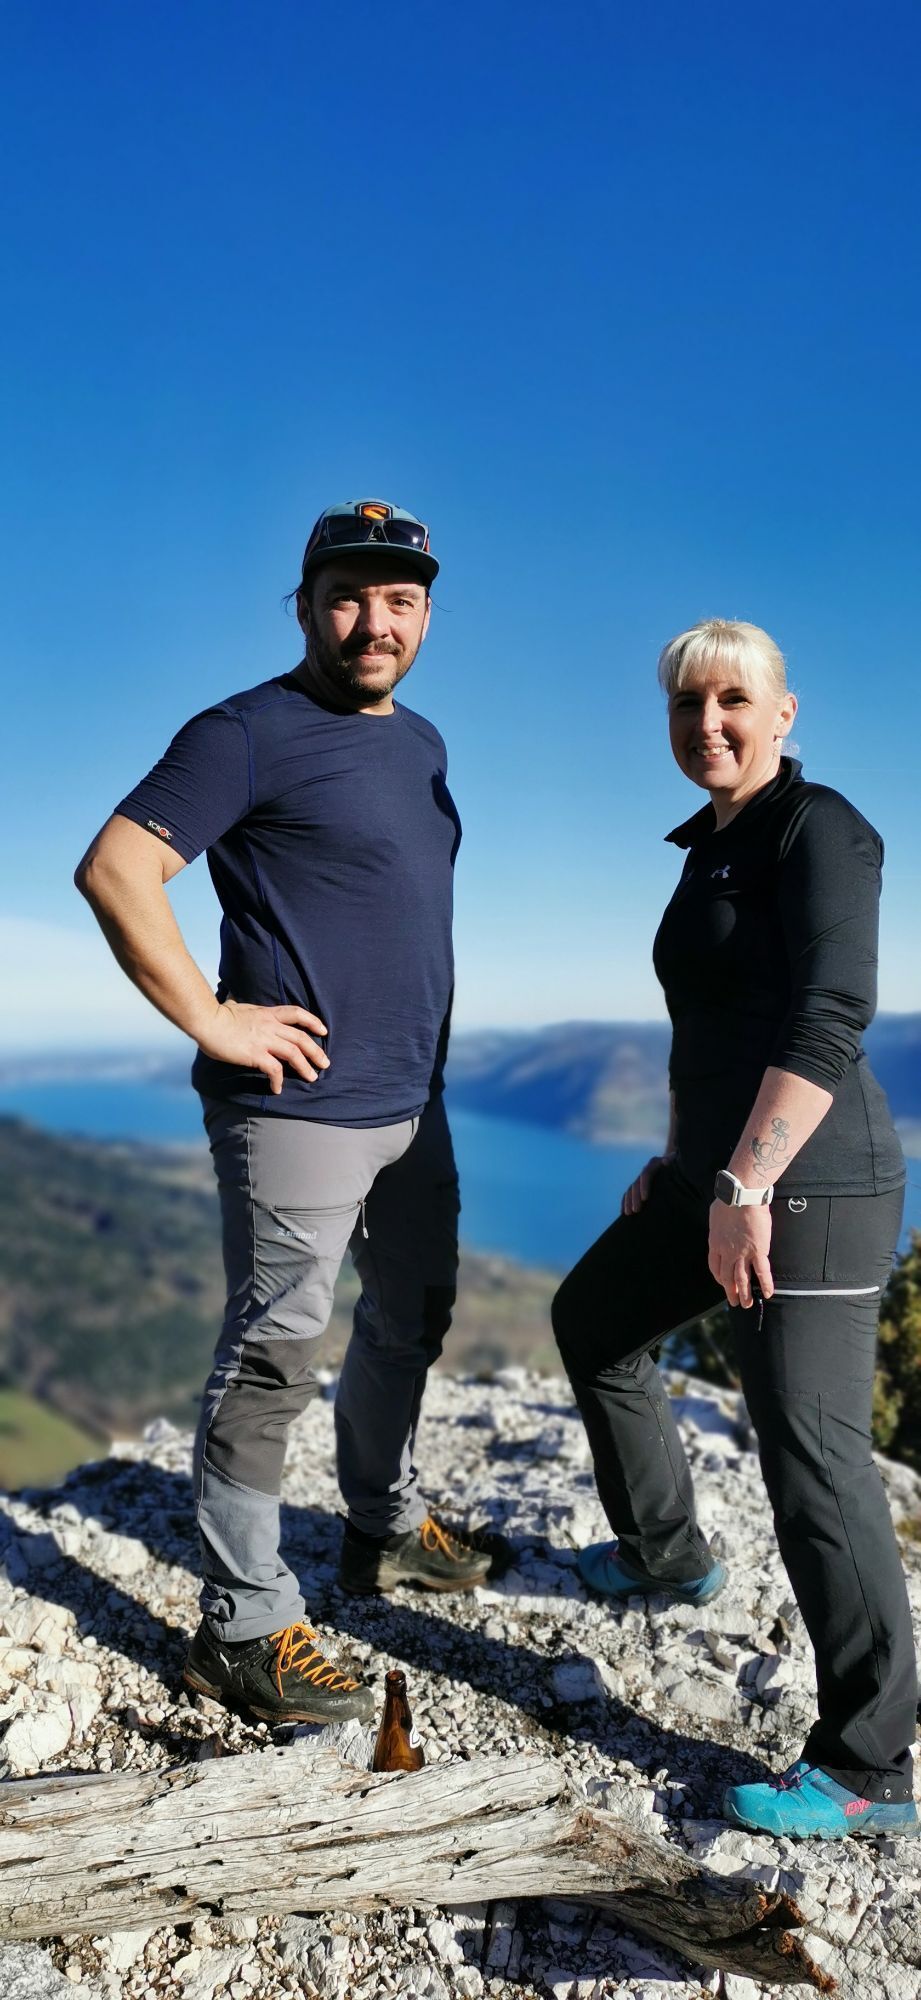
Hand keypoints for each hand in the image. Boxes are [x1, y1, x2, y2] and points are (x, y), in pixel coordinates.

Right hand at [198, 1000, 329, 1095]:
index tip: (323, 1030)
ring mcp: (264, 1040)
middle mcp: (270, 1026)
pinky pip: (274, 1069)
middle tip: (325, 1063)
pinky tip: (277, 1089)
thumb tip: (236, 1005)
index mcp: (267, 1013)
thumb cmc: (217, 1014)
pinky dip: (279, 1080)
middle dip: (316, 1051)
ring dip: (306, 1067)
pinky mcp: (256, 1054)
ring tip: (312, 1078)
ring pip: (294, 1053)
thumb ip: (244, 1009)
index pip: (297, 1014)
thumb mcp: (237, 1007)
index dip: (313, 1022)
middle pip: (301, 1038)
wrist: (207, 1021)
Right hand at [622, 1154, 672, 1216]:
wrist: (676, 1163)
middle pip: (636, 1184)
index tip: (645, 1199)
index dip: (644, 1186)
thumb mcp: (677, 1163)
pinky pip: (629, 1194)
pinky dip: (625, 1202)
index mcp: (655, 1163)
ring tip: (628, 1214)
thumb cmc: (680, 1166)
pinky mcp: (639, 1185)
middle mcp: (646, 1169)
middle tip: (636, 1210)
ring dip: (628, 1201)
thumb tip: (666, 1161)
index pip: (646, 1175)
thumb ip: (672, 1163)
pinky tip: (623, 1212)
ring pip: (631, 1189)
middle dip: (635, 1198)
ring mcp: (641, 1177)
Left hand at [708, 1200, 773, 1308]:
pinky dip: (765, 1284)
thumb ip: (719, 1225)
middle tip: (734, 1302)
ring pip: (743, 1279)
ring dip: (745, 1294)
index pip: (715, 1267)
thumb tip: (720, 1224)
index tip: (723, 1282)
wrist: (740, 1196)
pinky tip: (768, 1294)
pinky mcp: (758, 1251)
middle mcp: (727, 1253)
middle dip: (731, 1291)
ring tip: (747, 1305)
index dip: (719, 1277)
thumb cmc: (727, 1200)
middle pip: (727, 1277)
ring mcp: (742, 1253)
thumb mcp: (715, 1215)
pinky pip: (762, 1271)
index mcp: (715, 1244)